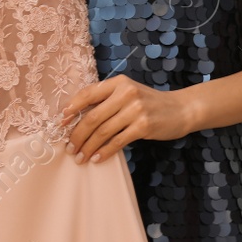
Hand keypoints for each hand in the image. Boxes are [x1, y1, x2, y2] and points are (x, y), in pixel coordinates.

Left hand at [59, 75, 197, 163]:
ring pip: (103, 131)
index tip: (61, 122)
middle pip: (93, 116)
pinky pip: (117, 141)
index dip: (72, 107)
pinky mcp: (143, 126)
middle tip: (69, 148)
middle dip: (77, 134)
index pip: (88, 93)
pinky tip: (97, 158)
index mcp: (118, 83)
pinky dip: (105, 152)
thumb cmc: (149, 102)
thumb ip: (107, 100)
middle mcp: (126, 93)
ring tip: (80, 157)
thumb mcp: (128, 93)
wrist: (180, 109)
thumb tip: (77, 117)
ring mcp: (135, 110)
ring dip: (88, 147)